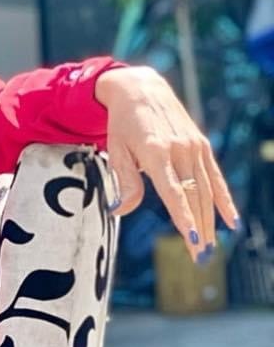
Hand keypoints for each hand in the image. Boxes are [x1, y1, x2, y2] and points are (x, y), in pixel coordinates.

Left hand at [94, 64, 239, 260]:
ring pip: (206, 190)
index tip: (192, 238)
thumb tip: (121, 211)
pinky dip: (224, 199)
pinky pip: (215, 177)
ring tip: (211, 247)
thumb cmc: (122, 125)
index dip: (184, 217)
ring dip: (210, 220)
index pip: (174, 192)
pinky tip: (231, 221)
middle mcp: (180, 150)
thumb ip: (125, 182)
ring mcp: (194, 147)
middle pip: (194, 196)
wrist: (140, 90)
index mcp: (156, 153)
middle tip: (200, 257)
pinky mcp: (201, 145)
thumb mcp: (116, 151)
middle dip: (198, 228)